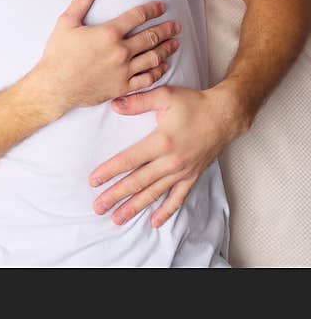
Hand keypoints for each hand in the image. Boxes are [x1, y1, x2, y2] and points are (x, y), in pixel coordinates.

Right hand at [34, 0, 181, 112]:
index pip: (138, 16)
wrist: (54, 87)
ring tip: (175, 44)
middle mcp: (120, 51)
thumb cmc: (57, 55)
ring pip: (153, 58)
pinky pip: (147, 79)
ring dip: (166, 49)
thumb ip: (80, 1)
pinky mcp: (122, 87)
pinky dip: (158, 72)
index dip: (152, 10)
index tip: (161, 7)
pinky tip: (163, 67)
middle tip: (176, 25)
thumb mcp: (66, 23)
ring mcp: (123, 71)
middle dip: (166, 29)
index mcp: (109, 33)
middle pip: (151, 37)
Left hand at [88, 85, 248, 227]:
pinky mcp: (192, 176)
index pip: (129, 160)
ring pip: (154, 194)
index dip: (109, 171)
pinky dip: (166, 211)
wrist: (225, 115)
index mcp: (161, 141)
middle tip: (98, 207)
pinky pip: (178, 198)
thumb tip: (114, 105)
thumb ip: (138, 101)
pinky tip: (154, 222)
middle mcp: (171, 161)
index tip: (93, 181)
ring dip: (135, 207)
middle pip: (138, 182)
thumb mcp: (164, 96)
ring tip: (117, 219)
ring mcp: (182, 172)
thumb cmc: (194, 103)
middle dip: (116, 196)